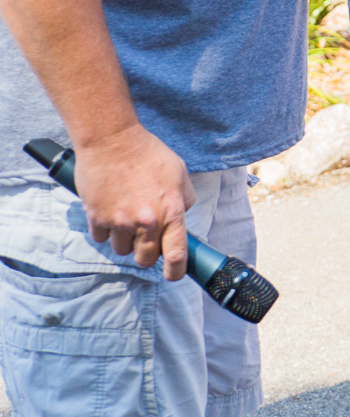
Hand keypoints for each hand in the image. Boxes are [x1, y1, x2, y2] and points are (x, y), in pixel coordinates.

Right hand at [74, 124, 195, 279]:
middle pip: (145, 259)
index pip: (176, 253)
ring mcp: (120, 222)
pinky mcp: (97, 218)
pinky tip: (110, 211)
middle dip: (147, 253)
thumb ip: (184, 199)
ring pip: (122, 250)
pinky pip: (101, 238)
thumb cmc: (149, 154)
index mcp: (171, 211)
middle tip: (146, 239)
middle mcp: (146, 221)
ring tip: (126, 216)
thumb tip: (182, 217)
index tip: (173, 275)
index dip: (176, 270)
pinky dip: (105, 230)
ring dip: (125, 240)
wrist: (113, 141)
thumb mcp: (179, 173)